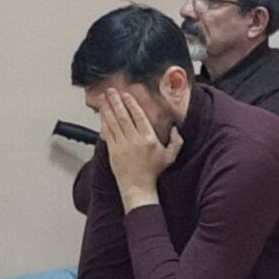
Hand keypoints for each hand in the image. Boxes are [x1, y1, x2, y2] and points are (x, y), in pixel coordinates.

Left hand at [100, 88, 182, 212]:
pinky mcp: (113, 151)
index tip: (127, 95)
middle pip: (124, 116)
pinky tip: (102, 114)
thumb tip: (175, 129)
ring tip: (104, 98)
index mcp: (149, 139)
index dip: (131, 104)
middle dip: (117, 102)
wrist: (138, 187)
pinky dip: (104, 121)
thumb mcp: (170, 157)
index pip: (139, 116)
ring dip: (108, 108)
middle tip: (111, 91)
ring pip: (113, 122)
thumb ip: (176, 142)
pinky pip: (107, 132)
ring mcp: (122, 145)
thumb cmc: (153, 172)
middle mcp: (135, 140)